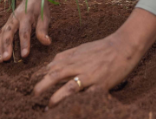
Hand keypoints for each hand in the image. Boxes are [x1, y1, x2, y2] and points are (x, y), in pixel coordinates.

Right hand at [0, 0, 51, 62]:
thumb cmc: (40, 8)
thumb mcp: (45, 17)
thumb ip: (43, 30)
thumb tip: (47, 42)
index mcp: (26, 16)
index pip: (24, 31)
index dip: (24, 43)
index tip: (24, 55)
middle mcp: (15, 18)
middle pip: (8, 32)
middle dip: (6, 46)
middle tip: (6, 58)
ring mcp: (9, 21)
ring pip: (1, 34)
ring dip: (0, 47)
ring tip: (0, 60)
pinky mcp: (7, 23)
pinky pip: (0, 34)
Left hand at [32, 8, 155, 107]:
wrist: (123, 46)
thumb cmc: (102, 47)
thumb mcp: (82, 48)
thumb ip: (66, 55)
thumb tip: (51, 63)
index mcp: (73, 57)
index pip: (52, 66)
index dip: (41, 75)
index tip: (32, 83)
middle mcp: (78, 65)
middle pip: (56, 75)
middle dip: (42, 85)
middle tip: (33, 94)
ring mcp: (89, 75)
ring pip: (68, 87)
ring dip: (56, 97)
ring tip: (48, 106)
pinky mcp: (100, 85)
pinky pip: (87, 95)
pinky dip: (78, 102)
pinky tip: (71, 109)